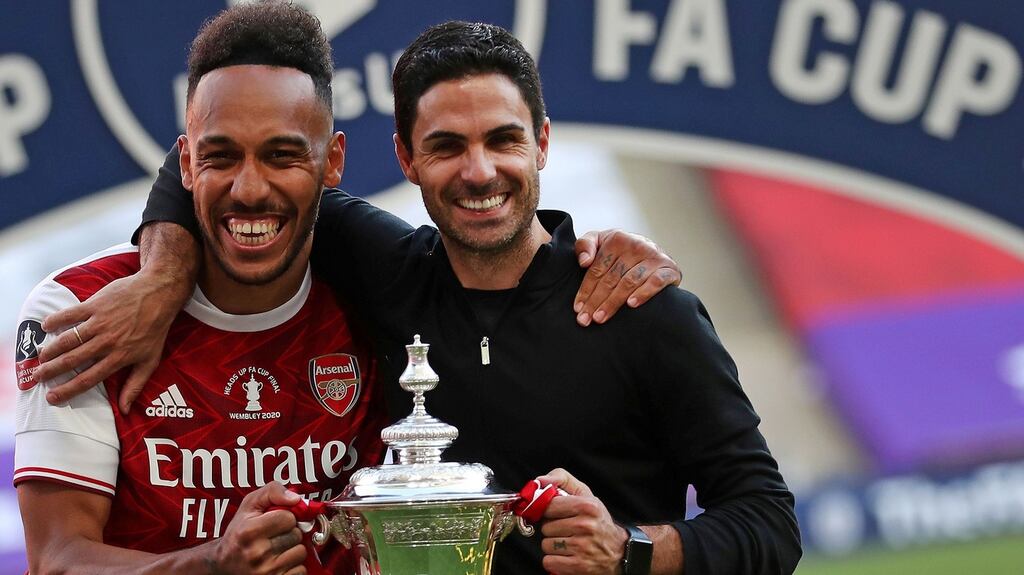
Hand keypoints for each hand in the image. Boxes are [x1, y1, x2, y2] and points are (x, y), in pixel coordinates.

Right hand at [35, 266, 189, 412]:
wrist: (159, 294)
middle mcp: (107, 342)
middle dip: (52, 371)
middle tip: (38, 377)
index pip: (88, 379)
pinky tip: (45, 326)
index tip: (52, 398)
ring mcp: (100, 322)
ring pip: (68, 339)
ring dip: (51, 349)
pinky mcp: (95, 305)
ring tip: (40, 357)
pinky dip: (55, 320)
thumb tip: (126, 410)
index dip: (68, 390)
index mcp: (119, 357)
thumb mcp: (151, 360)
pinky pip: (70, 314)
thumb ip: (135, 385)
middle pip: (73, 360)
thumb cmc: (155, 329)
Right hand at [207, 482, 306, 574]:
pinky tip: (279, 563)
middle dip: (289, 533)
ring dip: (293, 550)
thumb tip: (296, 499)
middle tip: (274, 536)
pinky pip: (301, 571)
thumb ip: (272, 491)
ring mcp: (266, 572)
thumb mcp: (249, 505)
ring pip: (300, 553)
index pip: (288, 518)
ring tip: (276, 550)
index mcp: (249, 531)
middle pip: (296, 535)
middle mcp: (257, 554)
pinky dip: (294, 566)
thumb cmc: (239, 532)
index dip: (285, 517)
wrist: (223, 564)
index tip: (275, 521)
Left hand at [536, 468, 627, 574]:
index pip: (549, 506)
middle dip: (553, 529)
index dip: (548, 511)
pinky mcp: (578, 566)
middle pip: (546, 527)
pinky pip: (549, 561)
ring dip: (553, 546)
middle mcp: (585, 526)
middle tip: (566, 530)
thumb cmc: (597, 521)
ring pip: (546, 545)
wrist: (619, 551)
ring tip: (568, 542)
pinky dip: (555, 560)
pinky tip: (567, 555)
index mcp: (587, 506)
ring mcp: (582, 547)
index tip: (555, 514)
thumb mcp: (585, 495)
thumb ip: (561, 480)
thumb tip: (539, 481)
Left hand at [574, 230, 680, 325]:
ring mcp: (654, 257)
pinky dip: (643, 293)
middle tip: (586, 319)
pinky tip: (631, 304)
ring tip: (601, 317)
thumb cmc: (621, 250)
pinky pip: (656, 282)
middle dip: (596, 300)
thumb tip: (583, 261)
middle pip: (611, 278)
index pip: (597, 269)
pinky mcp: (669, 268)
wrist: (654, 250)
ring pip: (629, 282)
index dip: (586, 289)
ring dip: (614, 302)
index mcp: (617, 239)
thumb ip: (585, 245)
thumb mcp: (600, 241)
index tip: (578, 308)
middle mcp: (636, 245)